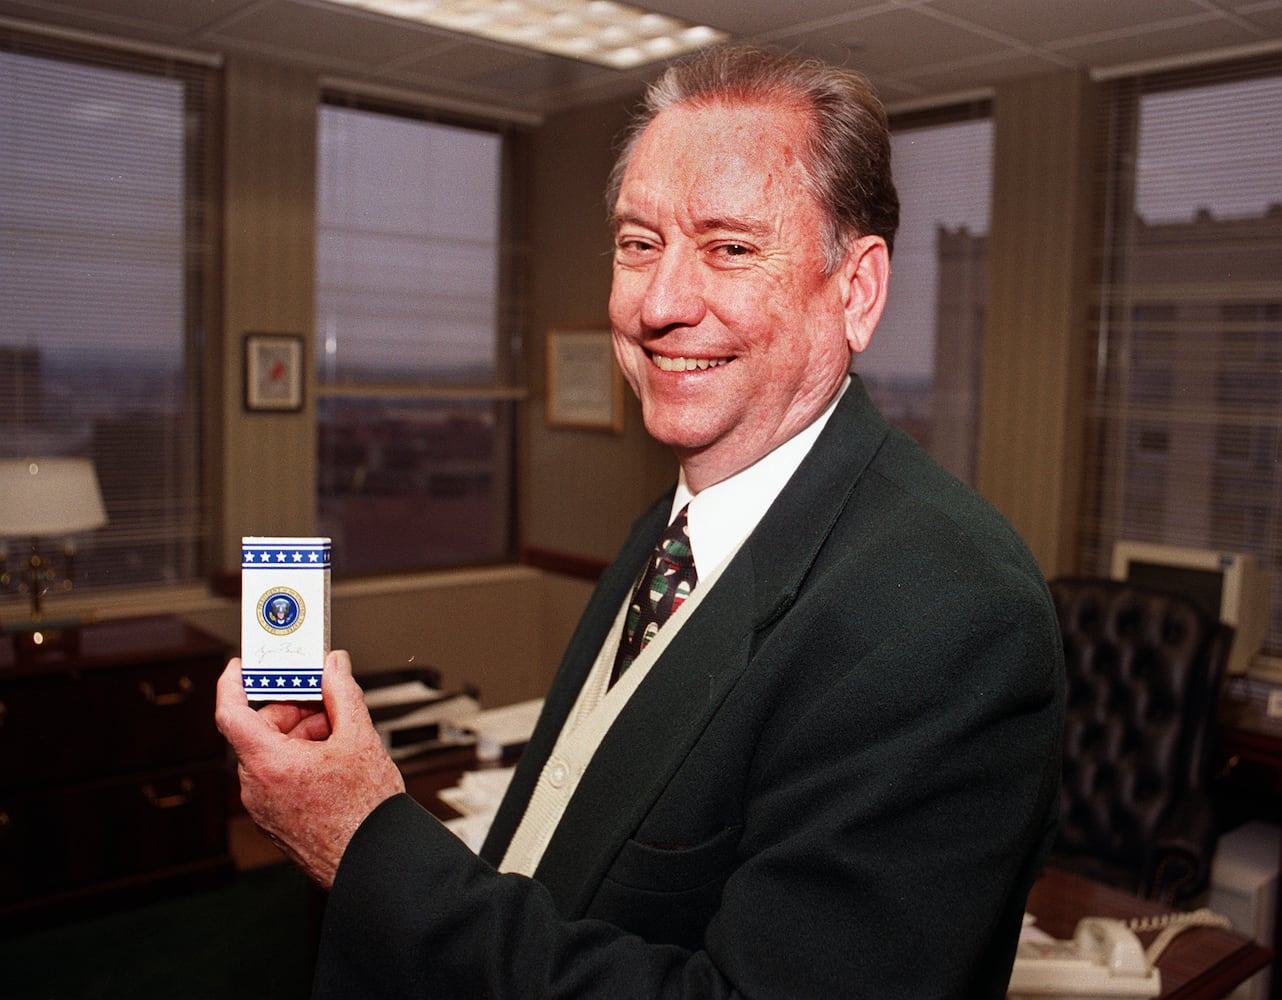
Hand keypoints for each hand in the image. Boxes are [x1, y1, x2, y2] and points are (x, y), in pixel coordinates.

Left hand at [215, 650, 405, 887]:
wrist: (374, 863)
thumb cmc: (365, 814)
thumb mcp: (360, 739)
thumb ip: (343, 694)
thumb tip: (335, 667)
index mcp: (269, 764)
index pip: (230, 712)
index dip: (233, 682)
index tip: (242, 666)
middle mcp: (256, 788)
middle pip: (258, 732)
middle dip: (292, 712)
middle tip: (324, 705)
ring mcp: (263, 808)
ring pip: (270, 755)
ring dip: (300, 738)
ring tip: (339, 738)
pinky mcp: (276, 822)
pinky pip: (277, 779)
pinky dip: (299, 762)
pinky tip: (335, 764)